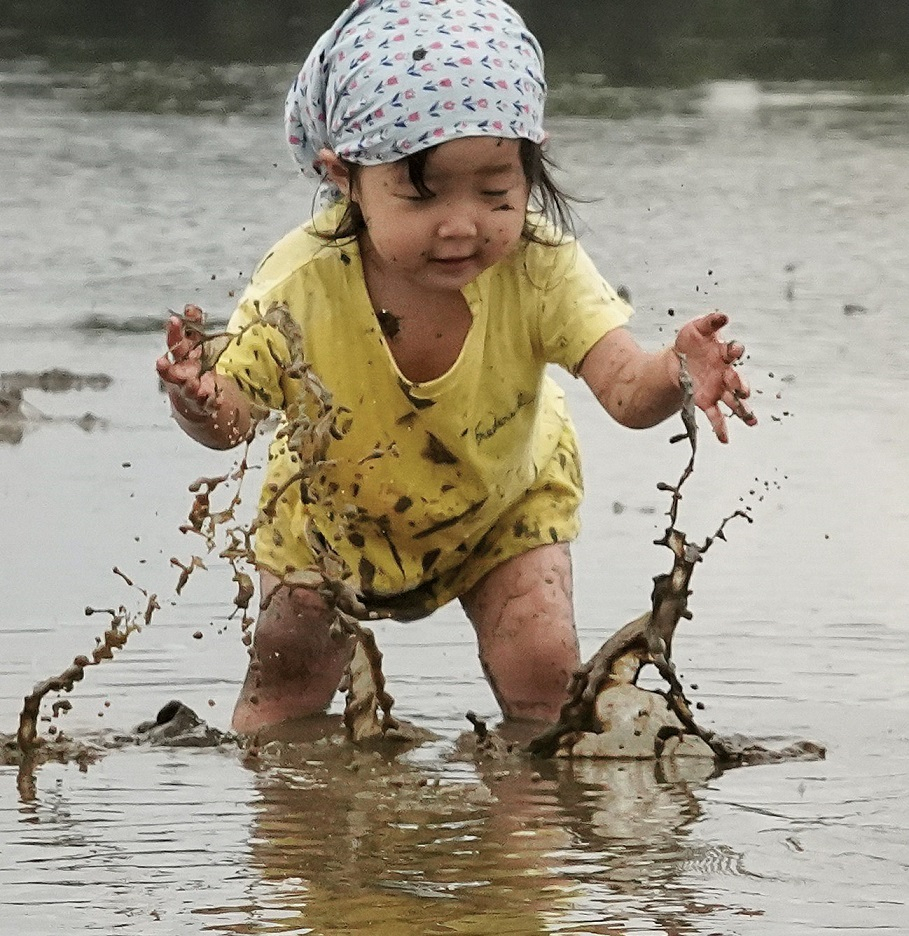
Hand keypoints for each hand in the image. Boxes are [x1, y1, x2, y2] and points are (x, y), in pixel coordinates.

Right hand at [156, 304, 217, 421]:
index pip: (174, 342)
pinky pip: (208, 404)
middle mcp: (181, 375)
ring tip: (193, 383)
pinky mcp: (203, 404)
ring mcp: (190, 391)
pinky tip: (217, 401)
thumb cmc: (192, 368)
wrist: (194, 401)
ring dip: (190, 386)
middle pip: (172, 370)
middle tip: (161, 361)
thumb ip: (193, 328)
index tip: (174, 320)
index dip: (174, 331)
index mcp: (180, 358)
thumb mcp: (194, 347)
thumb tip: (190, 307)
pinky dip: (212, 402)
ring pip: (188, 389)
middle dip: (166, 367)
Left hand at [674, 312, 756, 442]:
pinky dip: (721, 428)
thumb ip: (710, 322)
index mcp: (723, 353)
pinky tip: (725, 440)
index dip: (734, 349)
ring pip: (733, 401)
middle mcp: (725, 372)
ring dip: (742, 411)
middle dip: (740, 385)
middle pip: (736, 379)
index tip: (734, 349)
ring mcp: (718, 388)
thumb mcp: (696, 329)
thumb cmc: (691, 342)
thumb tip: (723, 315)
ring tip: (751, 421)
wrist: (677, 361)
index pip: (733, 351)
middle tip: (742, 391)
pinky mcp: (707, 401)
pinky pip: (716, 416)